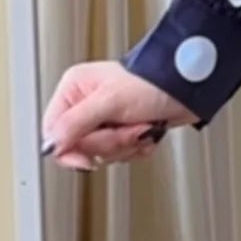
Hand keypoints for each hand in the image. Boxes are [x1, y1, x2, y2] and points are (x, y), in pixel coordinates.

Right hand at [42, 61, 196, 172]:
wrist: (189, 88)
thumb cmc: (152, 81)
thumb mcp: (109, 102)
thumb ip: (75, 124)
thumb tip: (50, 145)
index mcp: (74, 90)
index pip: (53, 131)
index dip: (68, 149)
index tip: (86, 158)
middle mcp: (86, 105)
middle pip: (81, 146)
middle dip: (110, 142)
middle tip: (127, 127)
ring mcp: (106, 119)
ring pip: (102, 153)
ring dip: (127, 145)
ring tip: (141, 126)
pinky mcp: (124, 131)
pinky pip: (121, 155)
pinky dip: (138, 148)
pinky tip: (147, 132)